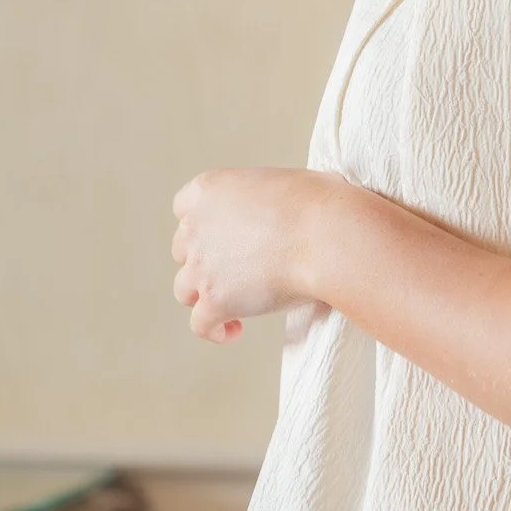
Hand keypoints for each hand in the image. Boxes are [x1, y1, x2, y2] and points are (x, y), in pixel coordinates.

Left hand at [170, 167, 339, 342]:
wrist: (327, 235)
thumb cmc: (320, 203)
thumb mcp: (284, 181)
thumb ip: (264, 197)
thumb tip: (288, 207)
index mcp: (208, 189)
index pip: (184, 208)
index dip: (204, 224)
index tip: (224, 233)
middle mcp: (195, 227)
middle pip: (184, 250)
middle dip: (206, 259)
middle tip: (237, 267)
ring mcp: (201, 268)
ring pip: (185, 289)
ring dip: (205, 294)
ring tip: (233, 302)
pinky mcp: (215, 302)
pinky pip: (202, 324)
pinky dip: (215, 329)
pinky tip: (234, 330)